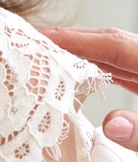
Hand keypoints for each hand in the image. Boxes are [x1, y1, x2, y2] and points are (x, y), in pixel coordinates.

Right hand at [43, 27, 137, 149]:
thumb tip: (110, 125)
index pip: (115, 43)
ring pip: (114, 53)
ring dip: (84, 52)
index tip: (46, 36)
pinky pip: (121, 67)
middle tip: (39, 40)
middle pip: (111, 42)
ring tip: (53, 54)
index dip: (79, 39)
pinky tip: (83, 72)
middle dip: (75, 39)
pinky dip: (99, 66)